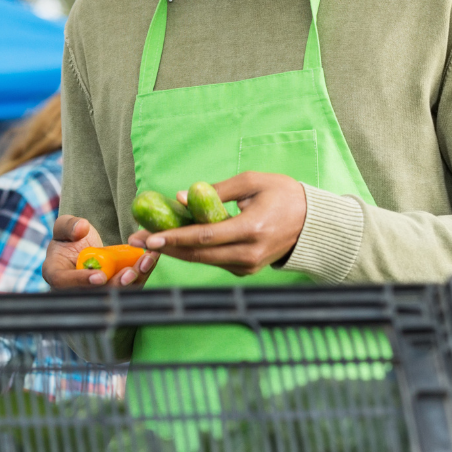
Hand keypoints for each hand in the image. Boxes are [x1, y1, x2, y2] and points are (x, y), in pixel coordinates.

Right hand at [42, 214, 158, 288]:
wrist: (83, 247)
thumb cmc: (69, 238)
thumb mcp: (64, 227)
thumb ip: (68, 226)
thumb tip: (81, 229)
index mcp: (56, 274)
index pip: (64, 283)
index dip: (82, 281)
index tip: (99, 276)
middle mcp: (75, 289)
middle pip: (95, 294)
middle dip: (116, 285)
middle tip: (130, 273)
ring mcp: (98, 292)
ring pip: (117, 293)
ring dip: (134, 279)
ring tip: (146, 260)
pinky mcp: (116, 289)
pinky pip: (130, 286)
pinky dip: (142, 273)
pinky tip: (151, 258)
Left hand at [125, 172, 306, 275]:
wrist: (314, 223)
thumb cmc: (284, 195)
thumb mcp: (252, 182)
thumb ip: (216, 191)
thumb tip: (181, 197)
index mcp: (253, 228)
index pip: (205, 236)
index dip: (174, 237)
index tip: (149, 236)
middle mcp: (250, 253)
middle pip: (199, 254)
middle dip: (165, 247)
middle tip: (137, 239)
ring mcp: (249, 265)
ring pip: (204, 260)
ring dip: (175, 250)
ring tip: (148, 239)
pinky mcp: (247, 269)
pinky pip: (214, 261)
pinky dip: (194, 251)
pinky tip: (175, 241)